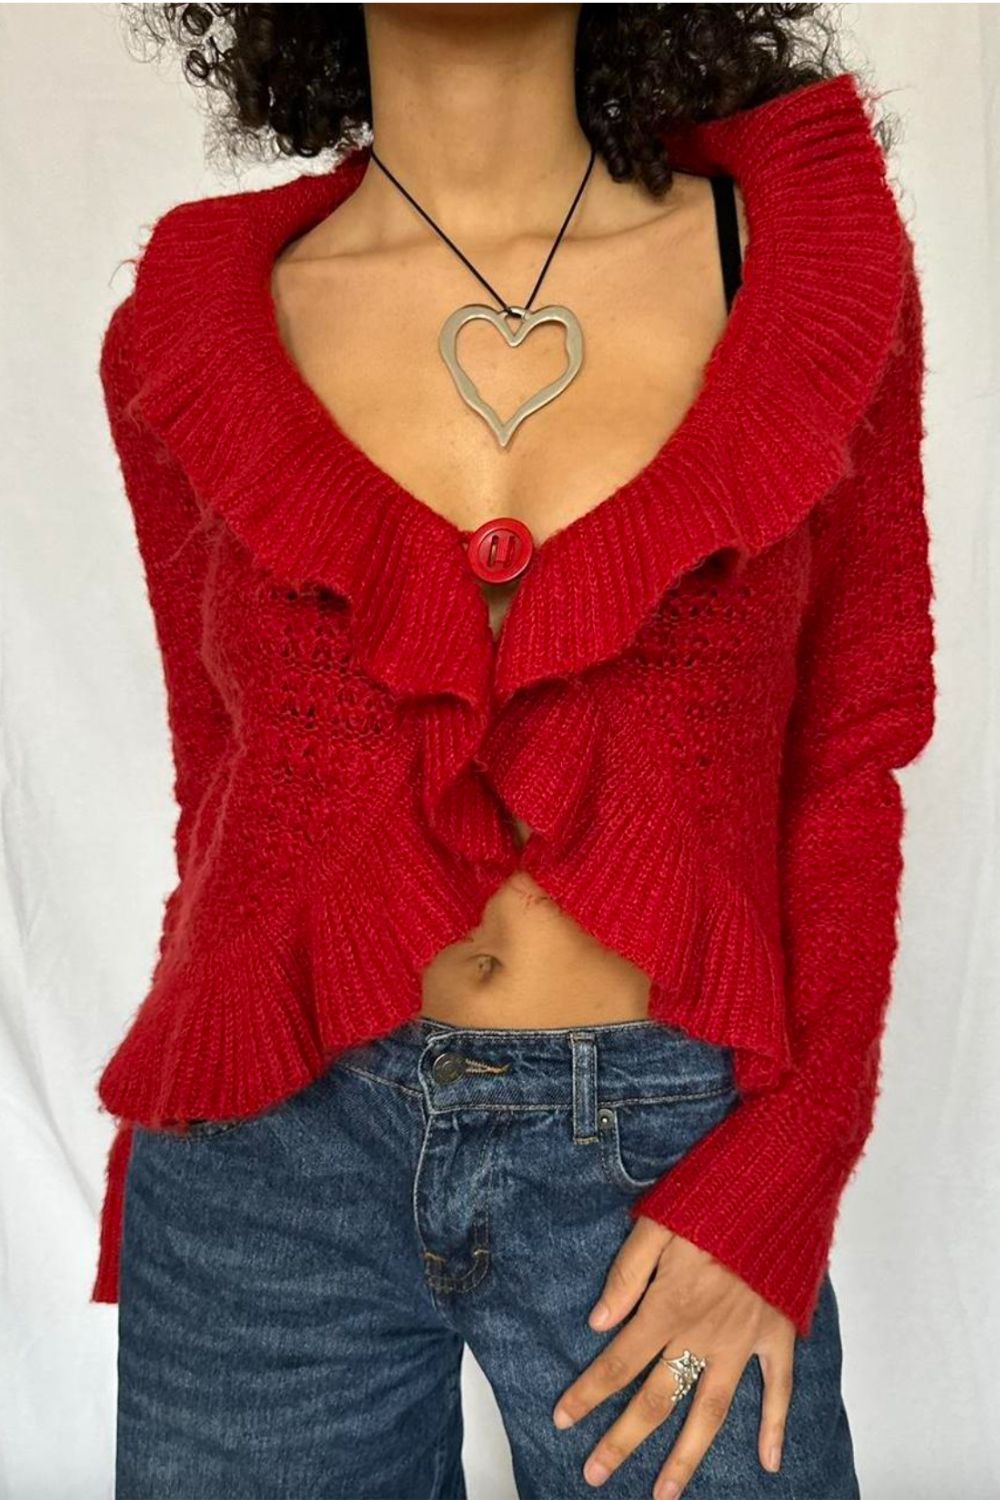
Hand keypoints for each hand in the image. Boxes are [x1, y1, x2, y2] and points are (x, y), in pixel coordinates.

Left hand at [551, 1217, 795, 1497]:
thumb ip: (626, 1275)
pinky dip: (775, 1426)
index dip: (588, 1393)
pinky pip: (779, 1390)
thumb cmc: (711, 1197)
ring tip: (665, 1493)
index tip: (562, 1420)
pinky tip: (769, 1462)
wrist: (777, 1184)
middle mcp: (702, 1335)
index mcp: (667, 1306)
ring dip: (686, 1456)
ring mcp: (743, 1341)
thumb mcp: (655, 1223)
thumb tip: (596, 1323)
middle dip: (623, 1440)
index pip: (618, 1362)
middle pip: (657, 1399)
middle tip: (594, 1473)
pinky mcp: (777, 1334)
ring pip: (710, 1412)